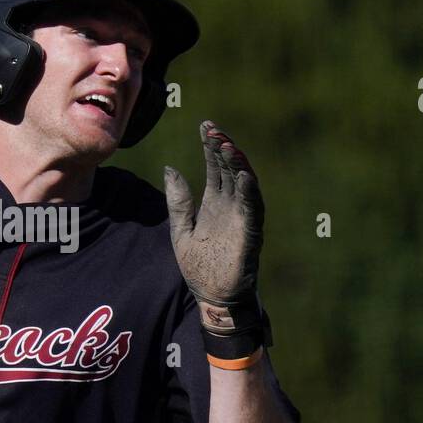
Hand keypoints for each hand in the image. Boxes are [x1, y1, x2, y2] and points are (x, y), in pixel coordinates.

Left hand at [164, 120, 264, 334]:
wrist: (212, 298)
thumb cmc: (199, 267)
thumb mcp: (180, 229)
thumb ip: (178, 200)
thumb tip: (170, 168)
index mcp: (214, 203)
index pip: (214, 167)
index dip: (210, 146)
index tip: (204, 125)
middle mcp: (231, 206)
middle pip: (228, 169)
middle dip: (222, 148)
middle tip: (213, 129)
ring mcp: (242, 218)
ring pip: (243, 184)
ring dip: (237, 164)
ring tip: (227, 145)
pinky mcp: (250, 234)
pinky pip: (252, 209)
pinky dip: (249, 191)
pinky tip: (244, 175)